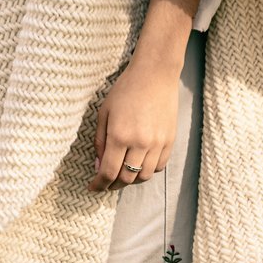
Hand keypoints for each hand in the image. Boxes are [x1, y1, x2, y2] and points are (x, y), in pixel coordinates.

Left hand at [88, 57, 179, 191]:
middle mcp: (140, 143)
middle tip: (106, 183)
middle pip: (126, 179)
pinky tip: (139, 165)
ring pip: (144, 177)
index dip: (99, 184)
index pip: (108, 172)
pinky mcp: (169, 141)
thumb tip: (99, 167)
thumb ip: (100, 142)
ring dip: (131, 180)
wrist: (155, 74)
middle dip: (113, 185)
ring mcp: (157, 143)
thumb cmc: (125, 90)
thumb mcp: (104, 113)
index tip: (93, 188)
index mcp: (119, 136)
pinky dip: (147, 171)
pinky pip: (158, 167)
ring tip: (123, 175)